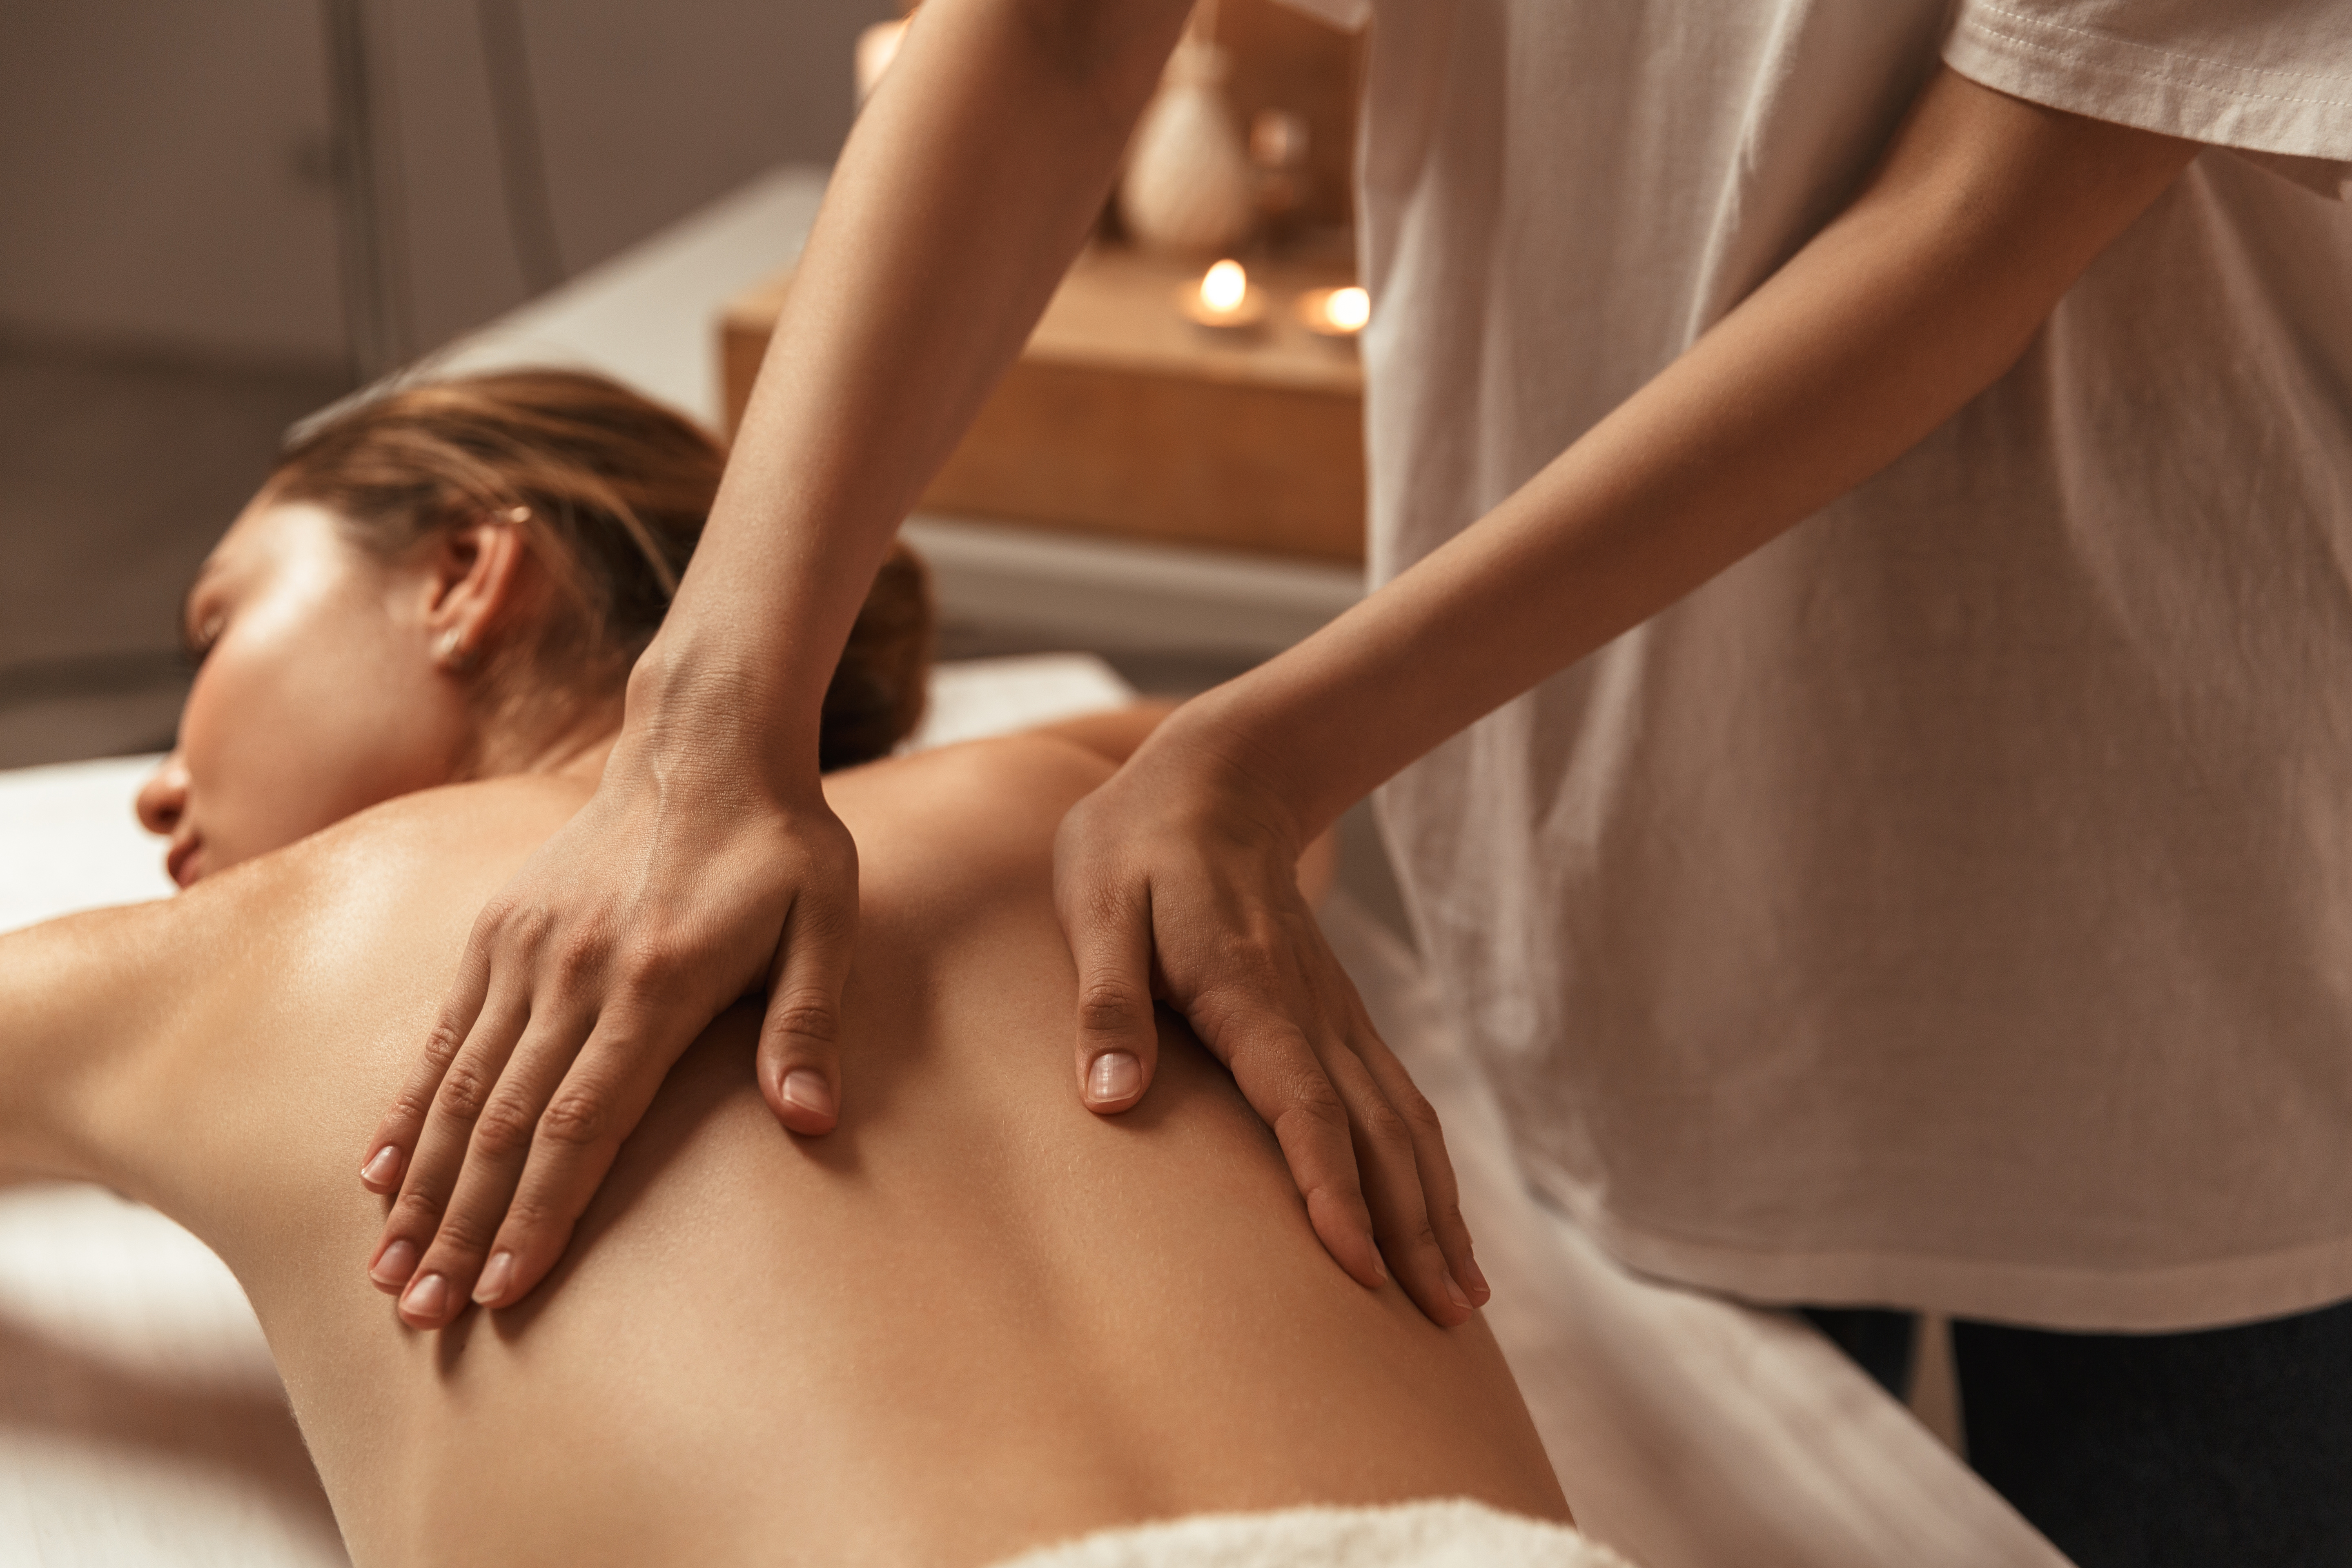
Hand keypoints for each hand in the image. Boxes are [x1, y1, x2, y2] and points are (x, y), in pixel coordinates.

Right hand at [357, 725, 856, 1329]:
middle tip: (423, 1317)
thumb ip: (809, 1022)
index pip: (584, 1122)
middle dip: (461, 1228)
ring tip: (388, 1271)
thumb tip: (814, 1119)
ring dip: (422, 1189)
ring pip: (460, 1090)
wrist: (704, 740)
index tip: (504, 1290)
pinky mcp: (496, 930)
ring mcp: (524, 950)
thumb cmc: (780, 846)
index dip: (542, 1212)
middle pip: (507, 1124)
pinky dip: (409, 1109)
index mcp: (656, 982)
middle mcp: (573, 972)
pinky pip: (441, 1035)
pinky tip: (380, 1173)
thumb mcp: (826, 922)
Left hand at [1052, 708, 1487, 1327]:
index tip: (1355, 1267)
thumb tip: (1107, 1102)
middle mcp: (1309, 1009)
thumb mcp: (1098, 910)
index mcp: (1247, 990)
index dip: (1329, 1189)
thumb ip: (1107, 1005)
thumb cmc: (1138, 848)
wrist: (1218, 777)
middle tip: (1441, 1321)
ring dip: (1436, 1210)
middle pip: (1375, 1133)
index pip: (1301, 1105)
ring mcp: (1336, 1012)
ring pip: (1402, 1123)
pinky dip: (1427, 1168)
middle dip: (1411, 1229)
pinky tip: (1441, 1219)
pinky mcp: (1341, 1015)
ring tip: (1462, 1299)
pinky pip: (1398, 1101)